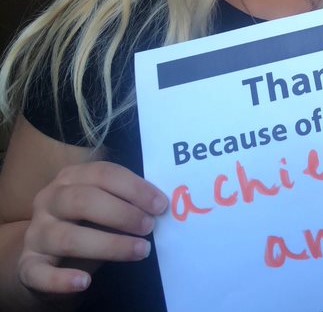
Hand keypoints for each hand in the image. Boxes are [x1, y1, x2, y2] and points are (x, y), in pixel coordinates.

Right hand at [18, 161, 167, 296]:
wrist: (48, 256)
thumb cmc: (87, 223)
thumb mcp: (105, 205)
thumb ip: (127, 201)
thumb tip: (160, 205)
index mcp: (72, 177)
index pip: (105, 174)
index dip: (135, 188)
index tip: (160, 205)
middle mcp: (49, 199)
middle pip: (84, 201)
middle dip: (122, 213)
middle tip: (150, 226)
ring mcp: (36, 232)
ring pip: (68, 238)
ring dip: (109, 245)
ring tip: (140, 250)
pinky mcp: (27, 265)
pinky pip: (39, 273)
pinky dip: (61, 279)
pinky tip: (85, 282)